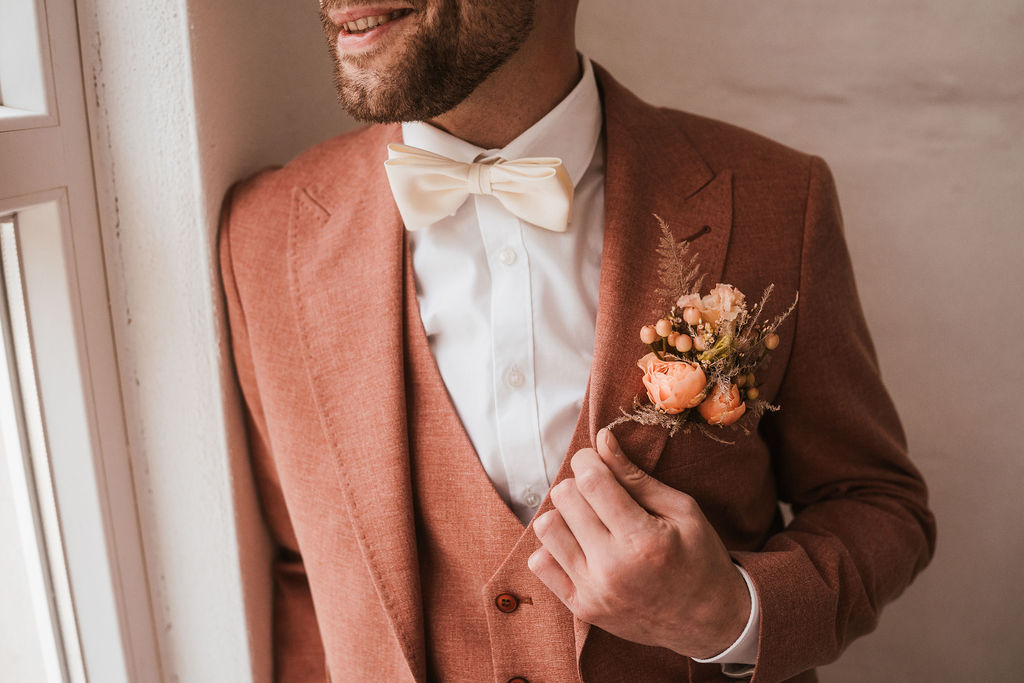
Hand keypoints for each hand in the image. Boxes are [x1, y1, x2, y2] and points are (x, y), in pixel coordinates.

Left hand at [528, 428, 749, 658]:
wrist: (709, 621)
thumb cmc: (700, 558)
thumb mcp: (681, 510)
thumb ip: (636, 476)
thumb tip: (602, 440)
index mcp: (641, 540)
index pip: (590, 481)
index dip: (587, 460)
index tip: (596, 459)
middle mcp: (611, 568)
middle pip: (564, 499)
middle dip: (579, 484)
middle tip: (599, 490)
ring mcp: (593, 592)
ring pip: (546, 528)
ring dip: (564, 514)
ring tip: (588, 518)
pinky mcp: (582, 609)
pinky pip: (541, 564)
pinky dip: (554, 546)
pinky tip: (579, 544)